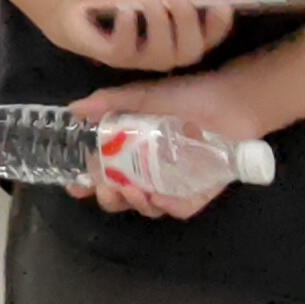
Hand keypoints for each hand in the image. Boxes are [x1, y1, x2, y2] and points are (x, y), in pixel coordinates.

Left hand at [45, 0, 270, 77]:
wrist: (86, 15)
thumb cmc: (134, 10)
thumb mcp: (170, 0)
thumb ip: (206, 1)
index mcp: (183, 45)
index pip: (209, 42)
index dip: (218, 28)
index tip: (224, 8)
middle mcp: (166, 58)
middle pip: (188, 52)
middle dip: (187, 25)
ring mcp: (139, 60)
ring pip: (159, 54)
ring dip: (158, 24)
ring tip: (153, 1)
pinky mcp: (112, 56)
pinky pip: (122, 49)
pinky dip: (126, 29)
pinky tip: (126, 12)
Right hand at [68, 70, 272, 217]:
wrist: (231, 101)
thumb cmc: (186, 96)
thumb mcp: (143, 95)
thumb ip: (109, 102)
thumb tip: (73, 109)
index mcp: (131, 149)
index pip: (103, 170)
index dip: (86, 181)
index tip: (75, 187)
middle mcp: (149, 170)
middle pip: (121, 195)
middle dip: (108, 197)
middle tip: (106, 189)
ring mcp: (173, 183)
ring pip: (148, 207)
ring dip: (134, 204)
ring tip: (132, 191)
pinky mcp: (199, 192)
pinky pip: (181, 208)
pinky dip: (168, 207)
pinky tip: (159, 198)